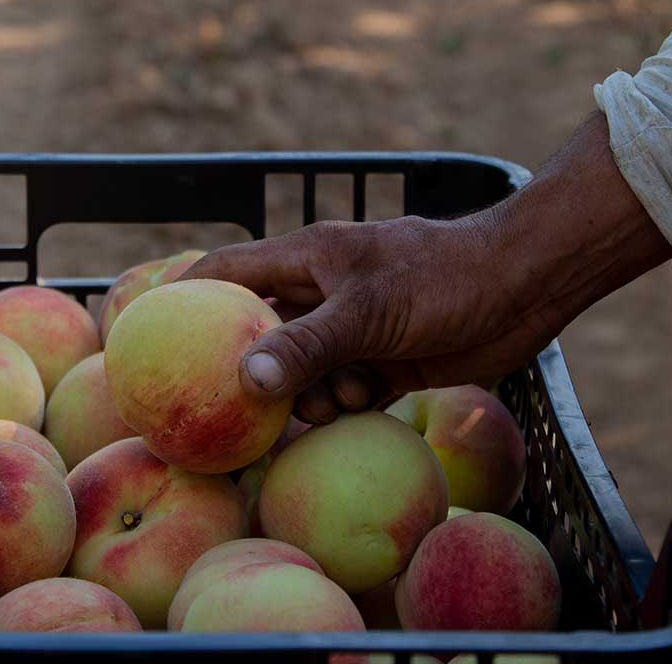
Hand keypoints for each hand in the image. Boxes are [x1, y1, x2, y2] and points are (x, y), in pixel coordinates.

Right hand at [182, 114, 671, 423]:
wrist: (524, 286)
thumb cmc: (441, 280)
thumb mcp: (366, 313)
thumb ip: (304, 348)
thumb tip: (241, 381)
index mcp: (306, 258)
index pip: (226, 272)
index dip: (185, 298)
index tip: (148, 334)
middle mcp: (323, 292)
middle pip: (261, 331)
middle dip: (242, 368)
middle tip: (215, 411)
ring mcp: (354, 329)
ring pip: (302, 371)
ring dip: (304, 396)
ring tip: (326, 404)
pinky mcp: (386, 361)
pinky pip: (343, 393)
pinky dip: (341, 408)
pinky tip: (353, 414)